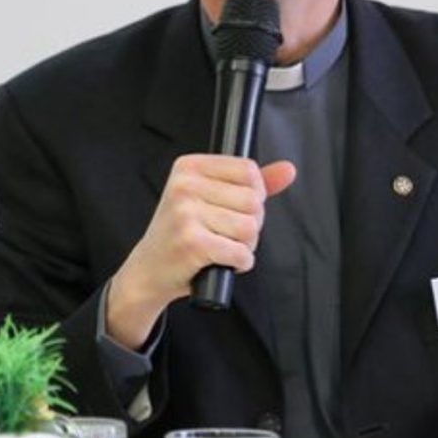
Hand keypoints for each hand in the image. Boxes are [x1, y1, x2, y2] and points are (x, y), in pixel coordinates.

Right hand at [106, 155, 295, 348]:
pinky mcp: (191, 243)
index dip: (255, 194)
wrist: (149, 270)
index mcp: (188, 167)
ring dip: (246, 245)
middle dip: (251, 224)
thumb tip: (288, 170)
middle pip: (253, 200)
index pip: (248, 170)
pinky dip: (241, 263)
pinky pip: (241, 252)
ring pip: (250, 227)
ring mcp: (185, 213)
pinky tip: (224, 262)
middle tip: (228, 234)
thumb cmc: (183, 233)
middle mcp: (184, 186)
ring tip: (225, 248)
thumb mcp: (211, 198)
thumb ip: (250, 183)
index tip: (238, 209)